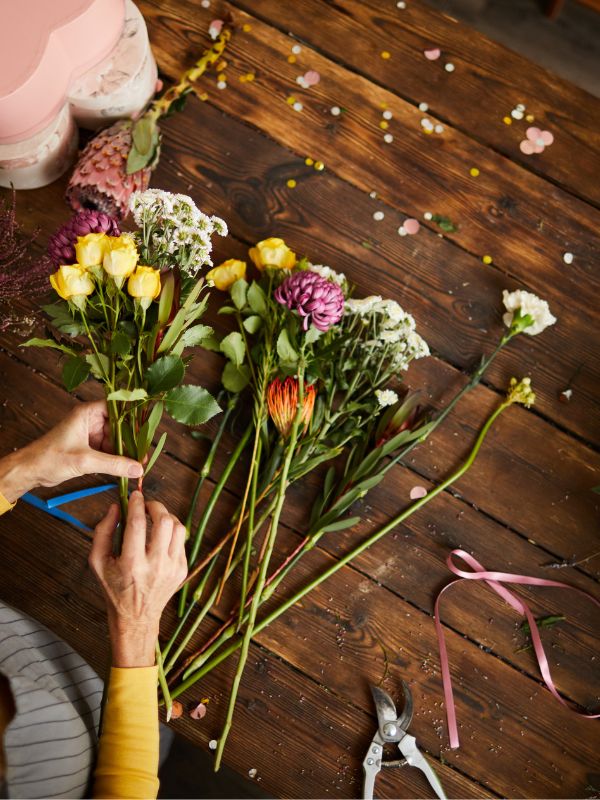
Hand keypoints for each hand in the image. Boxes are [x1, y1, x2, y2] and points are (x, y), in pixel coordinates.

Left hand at [0, 400, 142, 502]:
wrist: (30, 471)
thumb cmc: (50, 458)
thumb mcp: (85, 461)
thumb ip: (113, 464)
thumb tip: (137, 469)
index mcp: (87, 413)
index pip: (117, 407)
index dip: (132, 416)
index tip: (146, 427)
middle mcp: (90, 421)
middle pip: (119, 426)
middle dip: (131, 440)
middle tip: (144, 453)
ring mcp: (90, 434)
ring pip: (116, 440)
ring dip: (126, 452)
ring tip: (138, 464)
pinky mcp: (89, 448)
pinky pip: (109, 451)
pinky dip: (117, 459)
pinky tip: (127, 468)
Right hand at [89, 491, 187, 666]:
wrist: (137, 617)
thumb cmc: (114, 588)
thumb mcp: (98, 562)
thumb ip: (103, 531)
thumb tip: (116, 506)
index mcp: (131, 564)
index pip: (137, 524)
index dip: (137, 504)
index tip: (135, 495)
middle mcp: (155, 566)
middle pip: (164, 522)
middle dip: (155, 506)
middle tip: (147, 504)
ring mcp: (172, 568)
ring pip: (178, 528)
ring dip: (166, 516)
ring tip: (155, 517)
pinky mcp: (182, 570)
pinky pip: (182, 541)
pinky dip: (171, 531)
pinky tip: (160, 535)